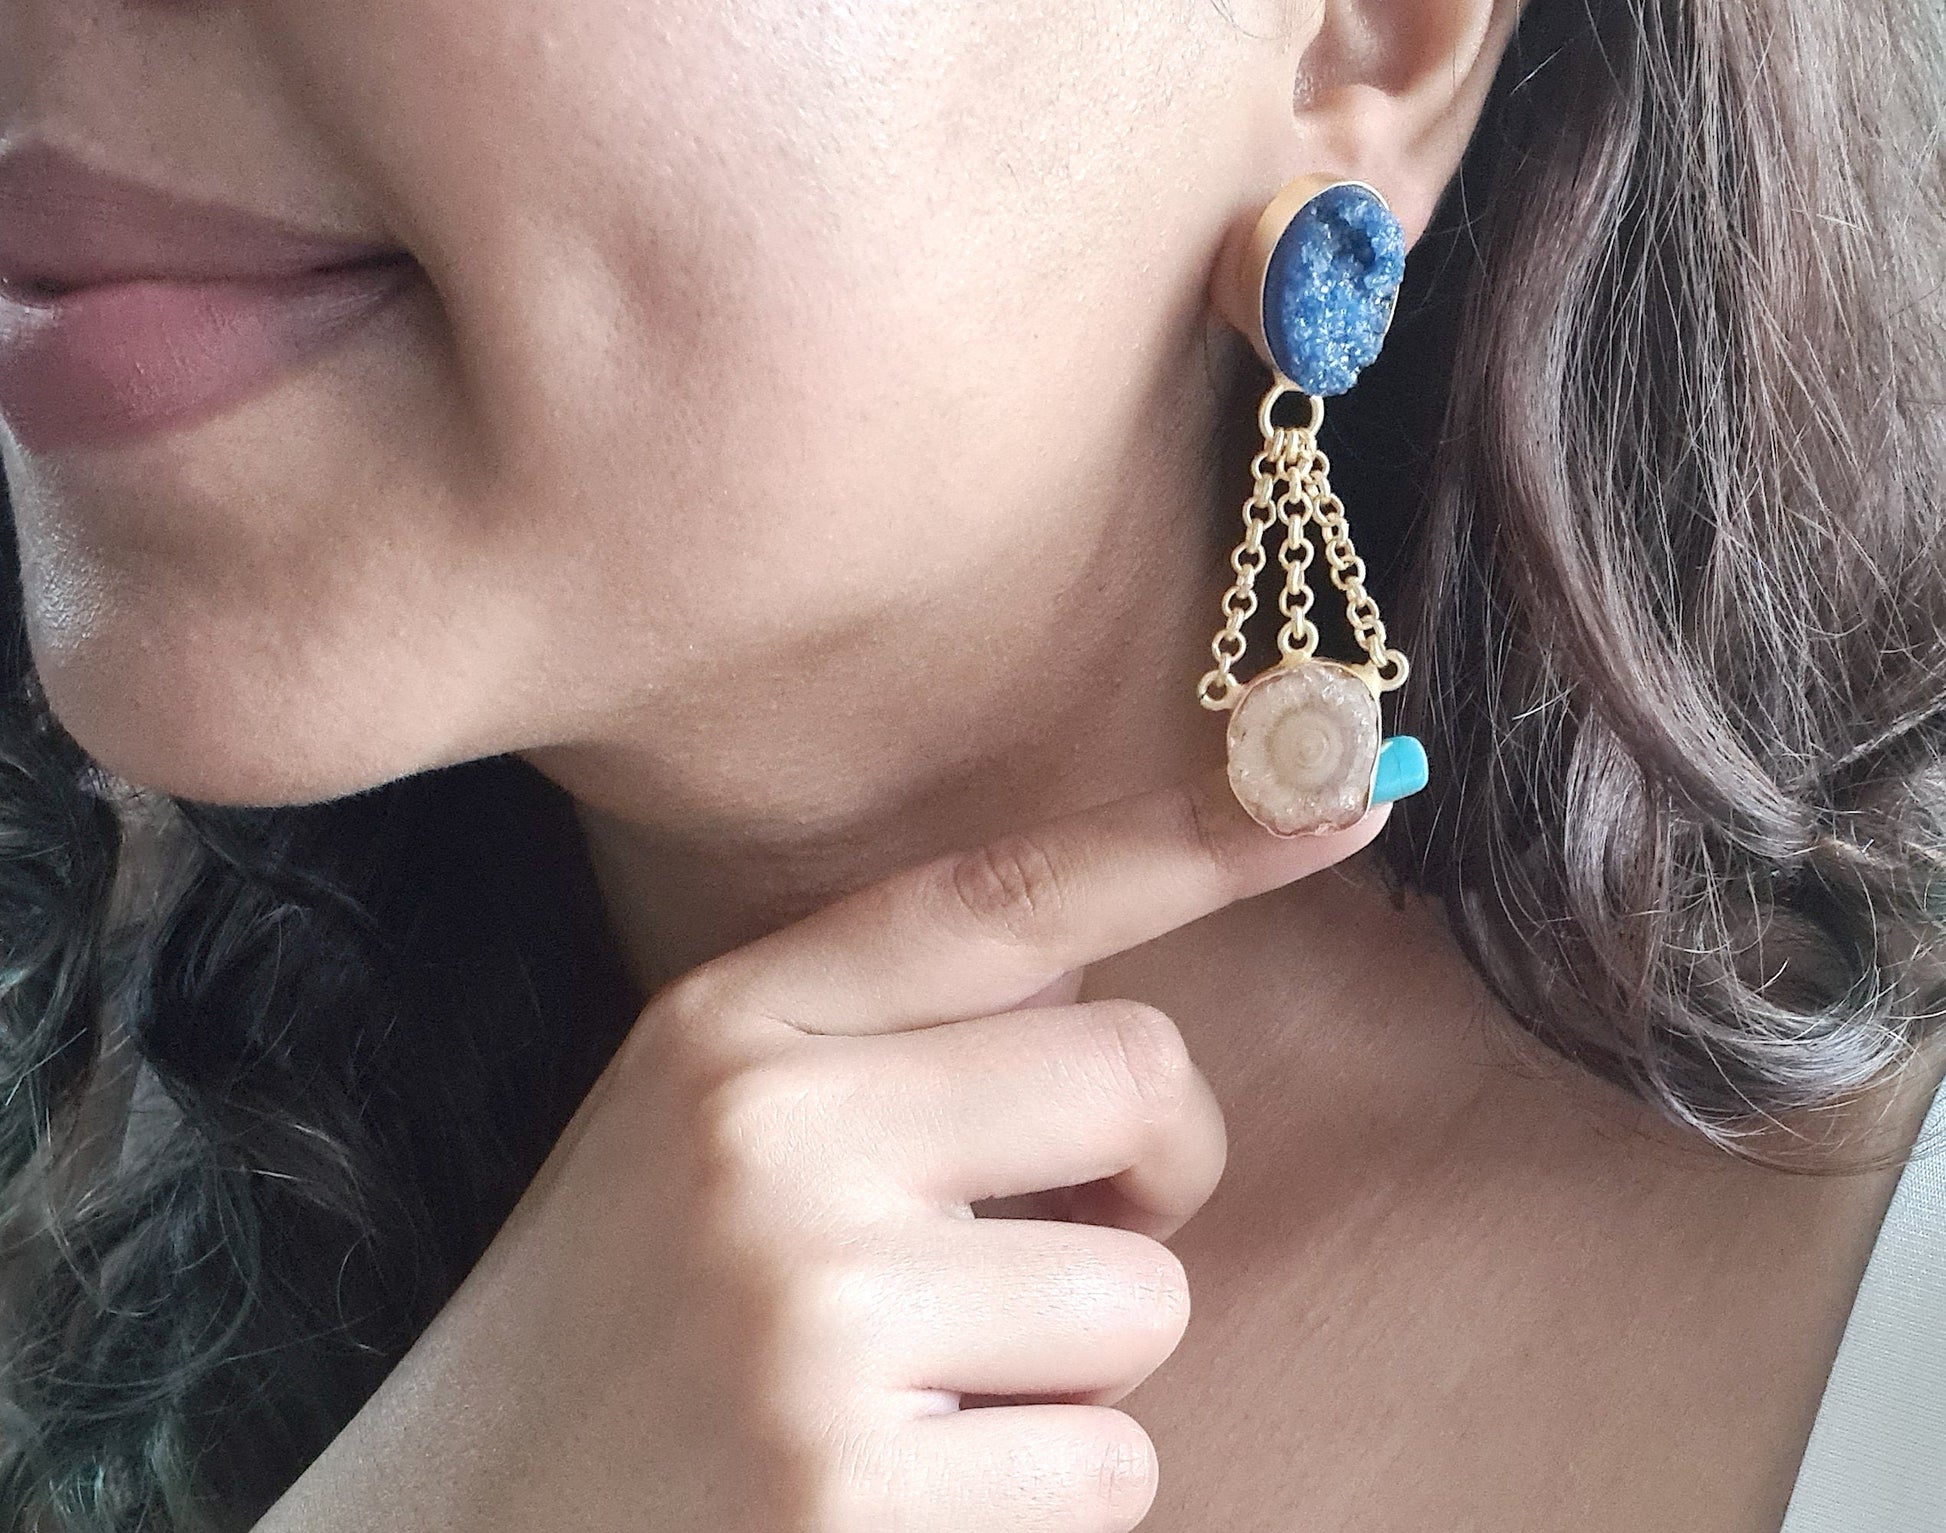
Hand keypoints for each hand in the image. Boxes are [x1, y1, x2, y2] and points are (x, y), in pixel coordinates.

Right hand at [258, 766, 1388, 1532]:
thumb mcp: (696, 1132)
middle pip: (1136, 1076)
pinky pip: (1110, 1468)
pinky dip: (1043, 1494)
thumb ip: (878, 1049)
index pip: (998, 901)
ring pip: (1142, 1299)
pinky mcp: (859, 1496)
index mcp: (727, 1031)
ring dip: (1075, 1366)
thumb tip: (1123, 1014)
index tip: (1343, 792)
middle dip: (1148, 1173)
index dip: (1186, 839)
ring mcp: (816, 1321)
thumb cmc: (614, 1328)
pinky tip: (903, 1496)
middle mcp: (768, 1143)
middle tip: (1054, 1238)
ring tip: (920, 1395)